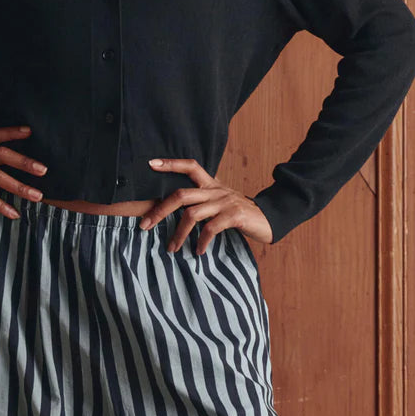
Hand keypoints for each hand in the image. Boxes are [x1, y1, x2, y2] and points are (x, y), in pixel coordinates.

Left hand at [139, 157, 272, 253]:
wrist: (269, 219)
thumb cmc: (238, 213)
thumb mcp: (219, 202)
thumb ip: (201, 202)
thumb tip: (172, 210)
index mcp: (211, 184)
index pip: (189, 166)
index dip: (171, 163)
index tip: (150, 164)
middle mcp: (215, 190)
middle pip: (181, 194)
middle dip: (160, 210)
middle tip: (145, 225)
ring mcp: (224, 202)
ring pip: (192, 214)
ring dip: (178, 233)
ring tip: (171, 248)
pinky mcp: (234, 216)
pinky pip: (211, 228)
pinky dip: (201, 241)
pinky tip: (198, 252)